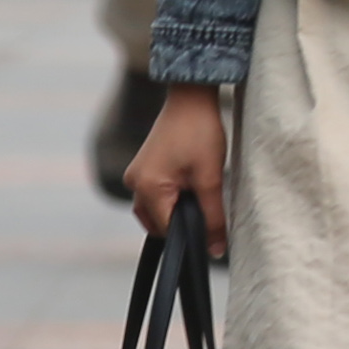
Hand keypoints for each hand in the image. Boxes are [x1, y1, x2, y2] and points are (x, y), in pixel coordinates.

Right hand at [127, 85, 225, 243]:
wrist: (191, 98)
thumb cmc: (201, 133)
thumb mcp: (211, 178)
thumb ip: (213, 217)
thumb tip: (215, 250)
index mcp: (147, 188)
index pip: (167, 231)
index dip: (190, 234)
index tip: (210, 227)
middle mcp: (134, 184)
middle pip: (158, 224)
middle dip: (182, 221)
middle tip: (206, 200)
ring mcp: (135, 176)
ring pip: (156, 212)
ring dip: (176, 210)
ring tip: (199, 188)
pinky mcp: (141, 169)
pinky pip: (154, 196)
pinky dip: (171, 198)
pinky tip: (190, 183)